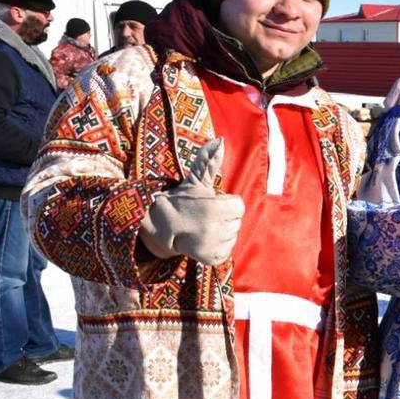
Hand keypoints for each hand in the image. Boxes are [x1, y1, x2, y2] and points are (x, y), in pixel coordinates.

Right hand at [139, 138, 244, 265]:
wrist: (161, 225)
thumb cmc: (182, 200)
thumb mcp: (195, 180)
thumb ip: (209, 160)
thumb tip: (219, 140)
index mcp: (215, 208)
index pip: (238, 205)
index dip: (226, 203)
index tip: (210, 203)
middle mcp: (215, 228)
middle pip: (237, 221)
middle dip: (224, 217)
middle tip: (205, 216)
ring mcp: (213, 245)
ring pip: (232, 236)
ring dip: (222, 232)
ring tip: (203, 227)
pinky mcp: (211, 258)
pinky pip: (226, 252)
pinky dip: (218, 247)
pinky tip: (203, 240)